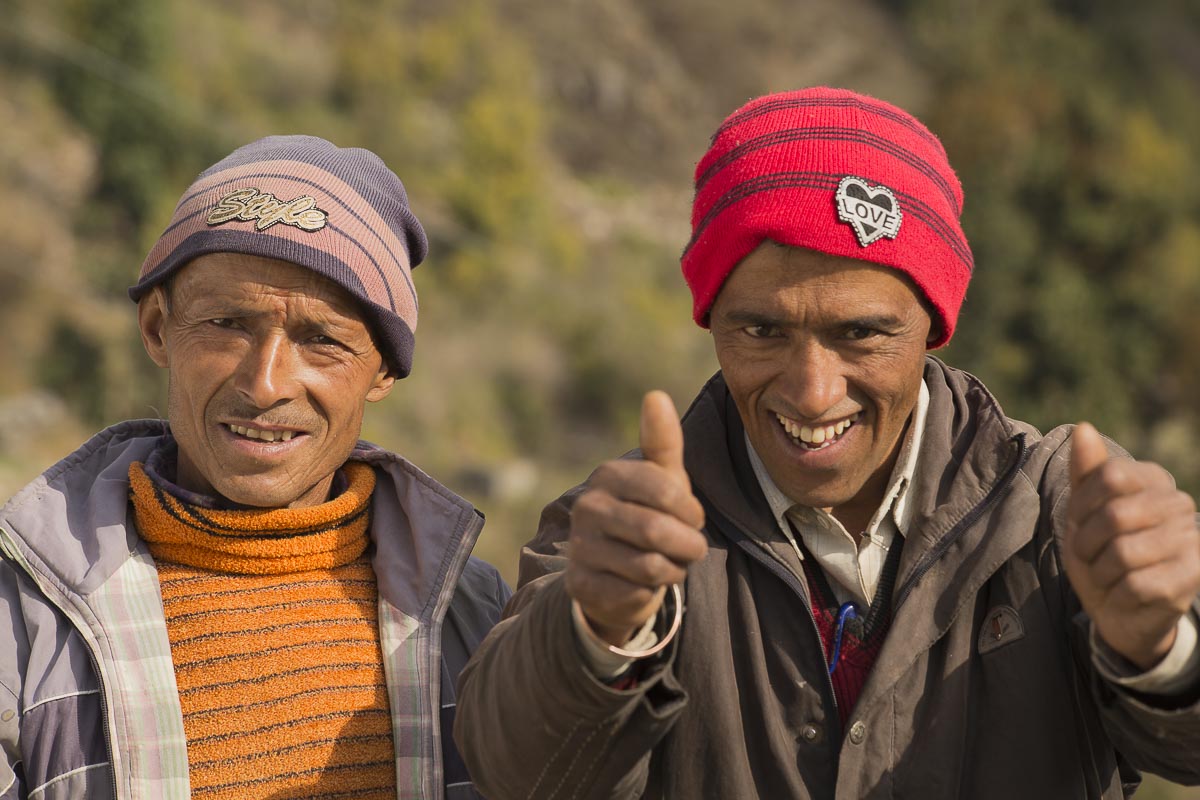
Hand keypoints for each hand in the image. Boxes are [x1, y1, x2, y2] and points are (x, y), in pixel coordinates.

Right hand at [564, 391, 707, 645]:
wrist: (615, 572)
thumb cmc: (648, 515)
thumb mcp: (662, 479)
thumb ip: (662, 441)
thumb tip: (655, 395)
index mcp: (608, 475)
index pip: (667, 490)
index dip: (690, 511)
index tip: (692, 518)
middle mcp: (586, 507)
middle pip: (658, 531)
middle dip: (687, 545)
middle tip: (689, 548)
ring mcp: (579, 547)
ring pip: (650, 566)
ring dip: (673, 570)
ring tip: (668, 564)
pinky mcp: (580, 584)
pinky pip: (635, 593)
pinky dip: (651, 592)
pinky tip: (643, 584)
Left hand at [1062, 422, 1199, 670]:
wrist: (1118, 608)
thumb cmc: (1099, 551)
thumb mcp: (1083, 511)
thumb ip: (1085, 471)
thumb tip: (1083, 427)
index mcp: (1154, 479)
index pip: (1108, 475)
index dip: (1082, 504)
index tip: (1080, 521)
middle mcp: (1180, 504)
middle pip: (1115, 514)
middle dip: (1087, 542)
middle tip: (1090, 555)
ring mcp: (1191, 540)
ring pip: (1124, 552)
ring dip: (1101, 571)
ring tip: (1107, 574)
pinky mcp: (1194, 577)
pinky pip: (1136, 584)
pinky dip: (1116, 593)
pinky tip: (1123, 594)